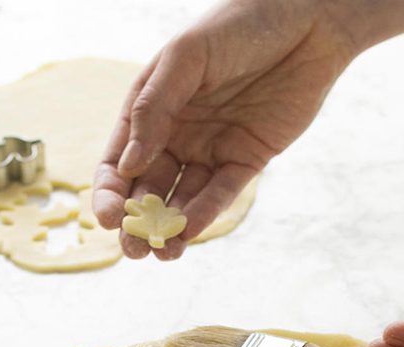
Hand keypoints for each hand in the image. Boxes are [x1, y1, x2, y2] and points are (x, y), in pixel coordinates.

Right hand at [94, 0, 372, 260]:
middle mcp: (174, 137)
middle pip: (145, 192)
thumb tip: (128, 167)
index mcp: (148, 114)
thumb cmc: (236, 26)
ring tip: (162, 253)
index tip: (109, 220)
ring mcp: (209, 150)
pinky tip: (190, 232)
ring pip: (181, 200)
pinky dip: (204, 214)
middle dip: (136, 224)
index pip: (117, 165)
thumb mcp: (183, 59)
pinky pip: (220, 193)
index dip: (110, 196)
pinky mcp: (246, 160)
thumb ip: (152, 110)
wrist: (308, 19)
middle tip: (133, 250)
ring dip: (169, 230)